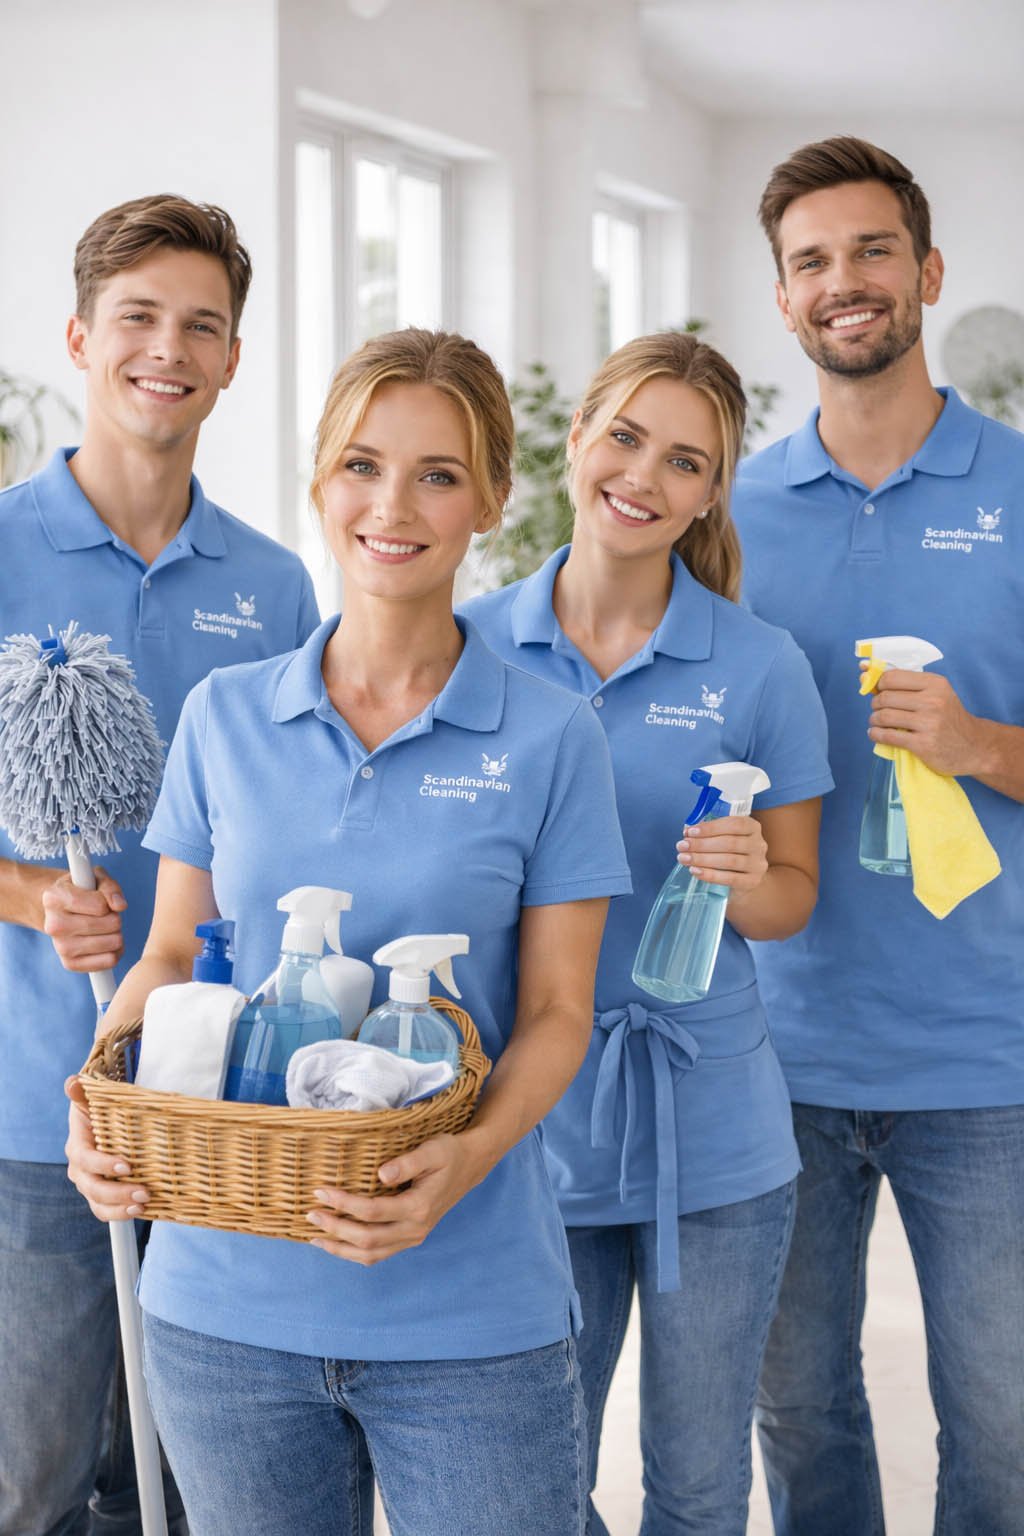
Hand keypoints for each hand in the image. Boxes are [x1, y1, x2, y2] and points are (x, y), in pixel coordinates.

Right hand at [42, 868, 125, 972]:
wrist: (62, 911)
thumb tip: (120, 906)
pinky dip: (116, 952)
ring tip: (106, 928)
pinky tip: (107, 942)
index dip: (109, 902)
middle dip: (116, 918)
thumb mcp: (95, 878)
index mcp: (54, 898)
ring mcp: (60, 947)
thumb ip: (110, 887)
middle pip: (108, 925)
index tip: (101, 900)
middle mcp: (53, 925)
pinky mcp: (69, 964)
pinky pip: (109, 961)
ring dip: (117, 934)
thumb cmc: (83, 890)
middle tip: (107, 915)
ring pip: (111, 944)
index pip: (100, 905)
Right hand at [64, 1077, 147, 1220]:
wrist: (110, 1124)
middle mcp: (80, 1169)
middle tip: (144, 1192)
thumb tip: (72, 1083)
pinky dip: (122, 1214)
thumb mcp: (93, 1099)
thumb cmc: (102, 1111)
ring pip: (98, 1204)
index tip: (127, 1166)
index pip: (84, 1159)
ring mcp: (90, 1184)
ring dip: (120, 1209)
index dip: (103, 1165)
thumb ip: (82, 1092)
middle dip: (117, 1193)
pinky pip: (107, 1211)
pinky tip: (142, 1211)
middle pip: (92, 1187)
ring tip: (143, 1205)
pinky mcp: (101, 1196)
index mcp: (77, 1145)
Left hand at [305, 1131, 487, 1264]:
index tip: (320, 1190)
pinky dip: (354, 1252)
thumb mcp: (433, 1149)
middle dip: (335, 1228)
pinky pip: (378, 1254)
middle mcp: (416, 1229)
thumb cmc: (449, 1153)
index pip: (372, 1211)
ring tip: (315, 1237)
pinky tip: (337, 1244)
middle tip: (310, 1213)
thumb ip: (408, 1162)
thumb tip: (381, 1175)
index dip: (343, 1203)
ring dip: (340, 1248)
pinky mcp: (408, 1238)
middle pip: (367, 1238)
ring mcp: (412, 1237)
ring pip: (371, 1254)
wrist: (469, 1166)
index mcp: (420, 1207)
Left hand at [677, 814, 768, 895]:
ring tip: (684, 859)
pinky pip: (730, 879)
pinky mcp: (753, 881)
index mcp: (752, 827)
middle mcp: (759, 844)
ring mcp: (758, 864)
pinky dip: (710, 875)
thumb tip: (687, 833)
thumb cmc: (730, 853)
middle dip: (701, 844)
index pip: (733, 824)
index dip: (710, 828)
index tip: (690, 832)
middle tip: (681, 846)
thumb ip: (709, 833)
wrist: (745, 879)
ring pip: (729, 861)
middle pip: (729, 843)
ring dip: (703, 859)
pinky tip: (695, 871)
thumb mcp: (723, 838)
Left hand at [867, 669, 982, 775]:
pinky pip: (888, 736)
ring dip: (874, 720)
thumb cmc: (948, 718)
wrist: (974, 747)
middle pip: (885, 697)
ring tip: (877, 722)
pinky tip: (876, 734)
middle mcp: (933, 700)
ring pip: (884, 716)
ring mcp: (928, 723)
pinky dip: (875, 734)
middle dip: (875, 704)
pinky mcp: (923, 744)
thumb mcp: (937, 694)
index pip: (892, 677)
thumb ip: (907, 685)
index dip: (878, 684)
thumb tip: (864, 673)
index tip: (877, 691)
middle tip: (878, 710)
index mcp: (935, 683)